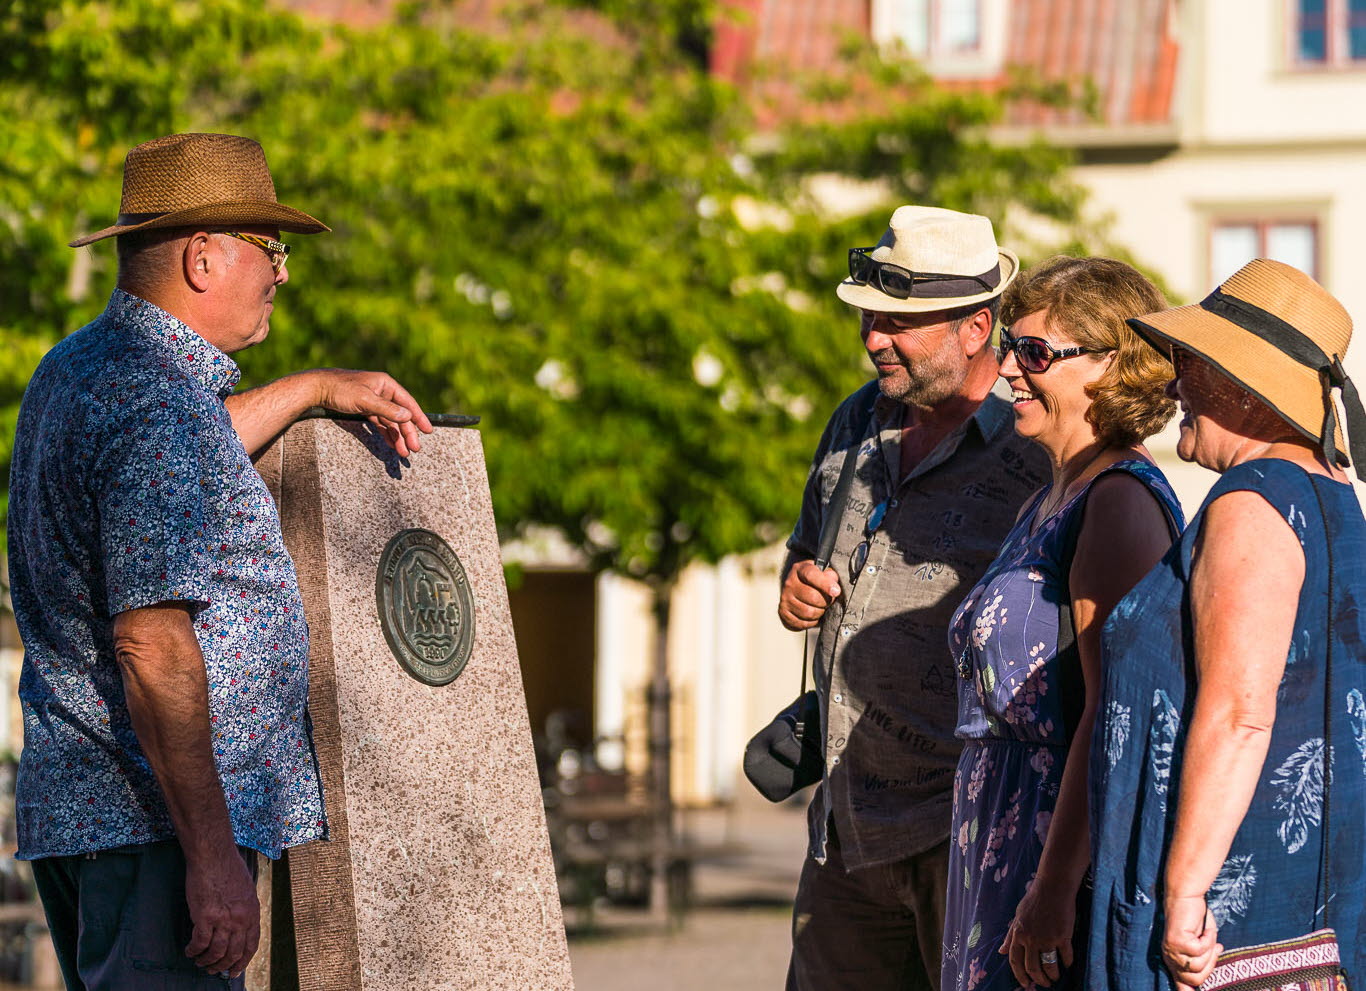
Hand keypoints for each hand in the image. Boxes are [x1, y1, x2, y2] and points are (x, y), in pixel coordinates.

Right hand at [184, 848, 259, 978]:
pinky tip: (190, 951)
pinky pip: (199, 943)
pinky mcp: (205, 917)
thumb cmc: (228, 868)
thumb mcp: (246, 890)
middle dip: (223, 966)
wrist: (213, 856)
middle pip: (234, 953)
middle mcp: (240, 919)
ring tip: (199, 962)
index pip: (251, 945)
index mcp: (252, 913)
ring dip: (207, 961)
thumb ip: (244, 910)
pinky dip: (194, 951)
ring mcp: (223, 919)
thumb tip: (239, 926)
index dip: (242, 961)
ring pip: (216, 952)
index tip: (235, 971)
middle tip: (213, 970)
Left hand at [314, 369, 433, 457]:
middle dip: (407, 433)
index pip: (407, 402)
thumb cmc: (340, 389)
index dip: (419, 417)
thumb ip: (387, 409)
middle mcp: (382, 392)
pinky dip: (386, 434)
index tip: (428, 431)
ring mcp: (373, 401)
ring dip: (397, 436)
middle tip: (414, 449)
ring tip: (403, 452)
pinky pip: (380, 423)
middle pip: (400, 415)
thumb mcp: (365, 400)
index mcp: (385, 384)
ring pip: (390, 421)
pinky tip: (391, 444)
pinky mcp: (364, 409)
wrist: (317, 388)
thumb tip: (408, 417)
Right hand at [778, 560, 841, 629]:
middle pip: (812, 597)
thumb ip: (831, 576)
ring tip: (821, 608)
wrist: (797, 589)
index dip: (825, 584)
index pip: (811, 575)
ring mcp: (785, 599)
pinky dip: (812, 622)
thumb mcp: (823, 572)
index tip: (836, 591)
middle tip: (829, 600)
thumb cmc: (815, 580)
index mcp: (800, 570)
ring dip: (820, 612)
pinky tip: (814, 615)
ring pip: (808, 612)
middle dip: (826, 601)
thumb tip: (834, 588)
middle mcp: (789, 583)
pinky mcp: (783, 613)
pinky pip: (802, 623)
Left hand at [1000, 879, 1074, 987]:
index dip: (1020, 975)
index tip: (1025, 984)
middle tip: (1045, 984)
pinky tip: (1067, 964)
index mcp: (1018, 934)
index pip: (1015, 961)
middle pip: (1032, 968)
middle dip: (1039, 980)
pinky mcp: (1062, 936)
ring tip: (1055, 977)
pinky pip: (1065, 957)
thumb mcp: (1017, 917)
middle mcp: (1030, 938)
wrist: (1052, 887)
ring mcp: (1047, 938)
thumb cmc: (1034, 900)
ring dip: (1053, 975)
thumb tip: (1001, 951)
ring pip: (1049, 966)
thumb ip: (1010, 936)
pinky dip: (1067, 963)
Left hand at [1162, 895, 1220, 989]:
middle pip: (1196, 979)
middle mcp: (1170, 958)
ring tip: (1208, 935)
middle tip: (1214, 947)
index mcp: (1174, 961)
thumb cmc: (1195, 920)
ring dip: (1210, 950)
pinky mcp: (1177, 941)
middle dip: (1211, 965)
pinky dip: (1208, 939)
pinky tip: (1206, 929)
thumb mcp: (1200, 945)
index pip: (1181, 985)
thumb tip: (1201, 984)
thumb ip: (1201, 961)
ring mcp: (1172, 950)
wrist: (1185, 897)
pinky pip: (1200, 949)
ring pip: (1199, 966)